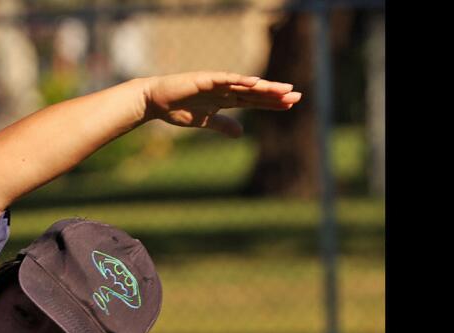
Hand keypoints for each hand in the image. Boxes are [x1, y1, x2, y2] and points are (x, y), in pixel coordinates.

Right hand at [141, 72, 300, 136]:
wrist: (155, 100)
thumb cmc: (177, 109)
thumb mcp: (205, 121)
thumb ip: (223, 125)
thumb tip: (241, 133)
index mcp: (226, 99)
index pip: (254, 101)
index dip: (272, 103)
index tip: (291, 105)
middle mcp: (225, 89)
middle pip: (255, 92)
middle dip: (276, 94)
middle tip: (298, 96)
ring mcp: (216, 83)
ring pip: (245, 85)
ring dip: (264, 87)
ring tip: (283, 89)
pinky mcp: (205, 79)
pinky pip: (225, 79)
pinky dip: (240, 80)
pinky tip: (255, 81)